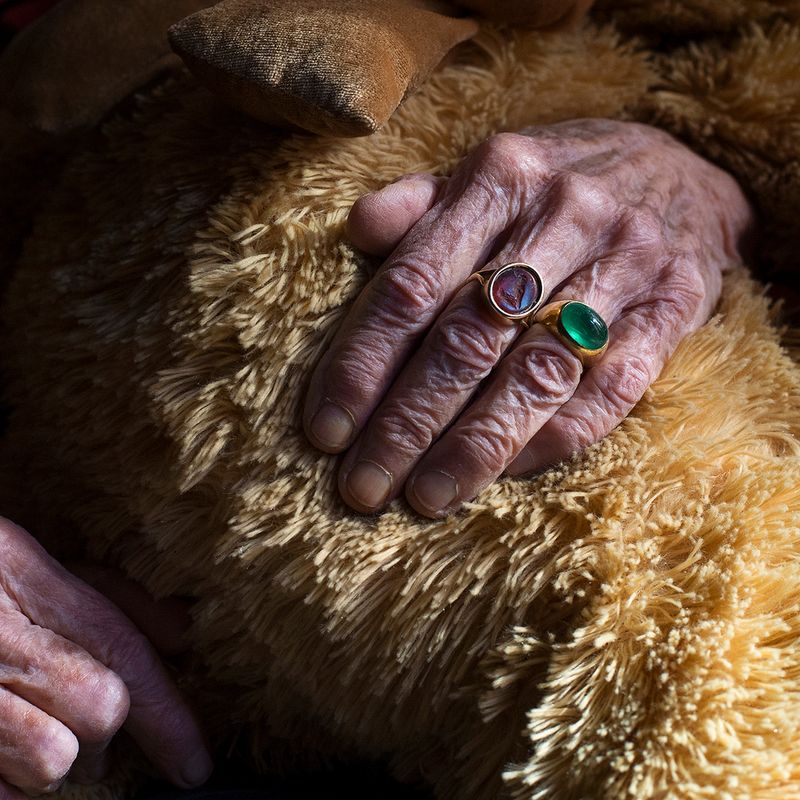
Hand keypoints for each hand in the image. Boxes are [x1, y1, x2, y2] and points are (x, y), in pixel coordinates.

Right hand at [0, 517, 211, 795]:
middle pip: (99, 710)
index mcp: (27, 577)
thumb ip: (110, 593)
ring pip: (50, 763)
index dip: (169, 714)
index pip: (123, 649)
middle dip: (106, 729)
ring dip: (54, 759)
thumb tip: (181, 632)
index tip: (194, 764)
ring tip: (29, 728)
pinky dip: (8, 785)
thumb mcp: (30, 557)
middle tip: (84, 722)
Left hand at [303, 118, 755, 516]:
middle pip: (467, 340)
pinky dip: (556, 439)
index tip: (326, 431)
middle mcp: (561, 216)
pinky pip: (612, 389)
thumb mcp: (488, 168)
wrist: (684, 165)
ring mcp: (625, 262)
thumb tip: (356, 230)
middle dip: (406, 424)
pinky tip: (508, 474)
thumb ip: (420, 201)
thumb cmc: (559, 181)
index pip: (411, 287)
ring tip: (424, 498)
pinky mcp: (675, 306)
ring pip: (536, 374)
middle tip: (362, 486)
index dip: (362, 366)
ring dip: (474, 448)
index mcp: (499, 177)